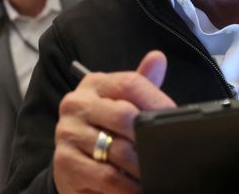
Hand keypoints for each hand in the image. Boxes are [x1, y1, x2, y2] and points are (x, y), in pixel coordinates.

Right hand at [52, 51, 175, 193]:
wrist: (72, 165)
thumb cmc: (104, 130)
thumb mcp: (122, 103)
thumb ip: (141, 84)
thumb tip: (158, 57)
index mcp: (93, 84)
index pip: (129, 83)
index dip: (156, 100)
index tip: (173, 116)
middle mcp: (76, 104)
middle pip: (125, 115)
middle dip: (149, 136)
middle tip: (166, 148)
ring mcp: (68, 134)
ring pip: (118, 149)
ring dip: (141, 164)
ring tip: (155, 170)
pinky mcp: (65, 163)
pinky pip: (107, 176)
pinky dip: (128, 185)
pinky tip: (138, 186)